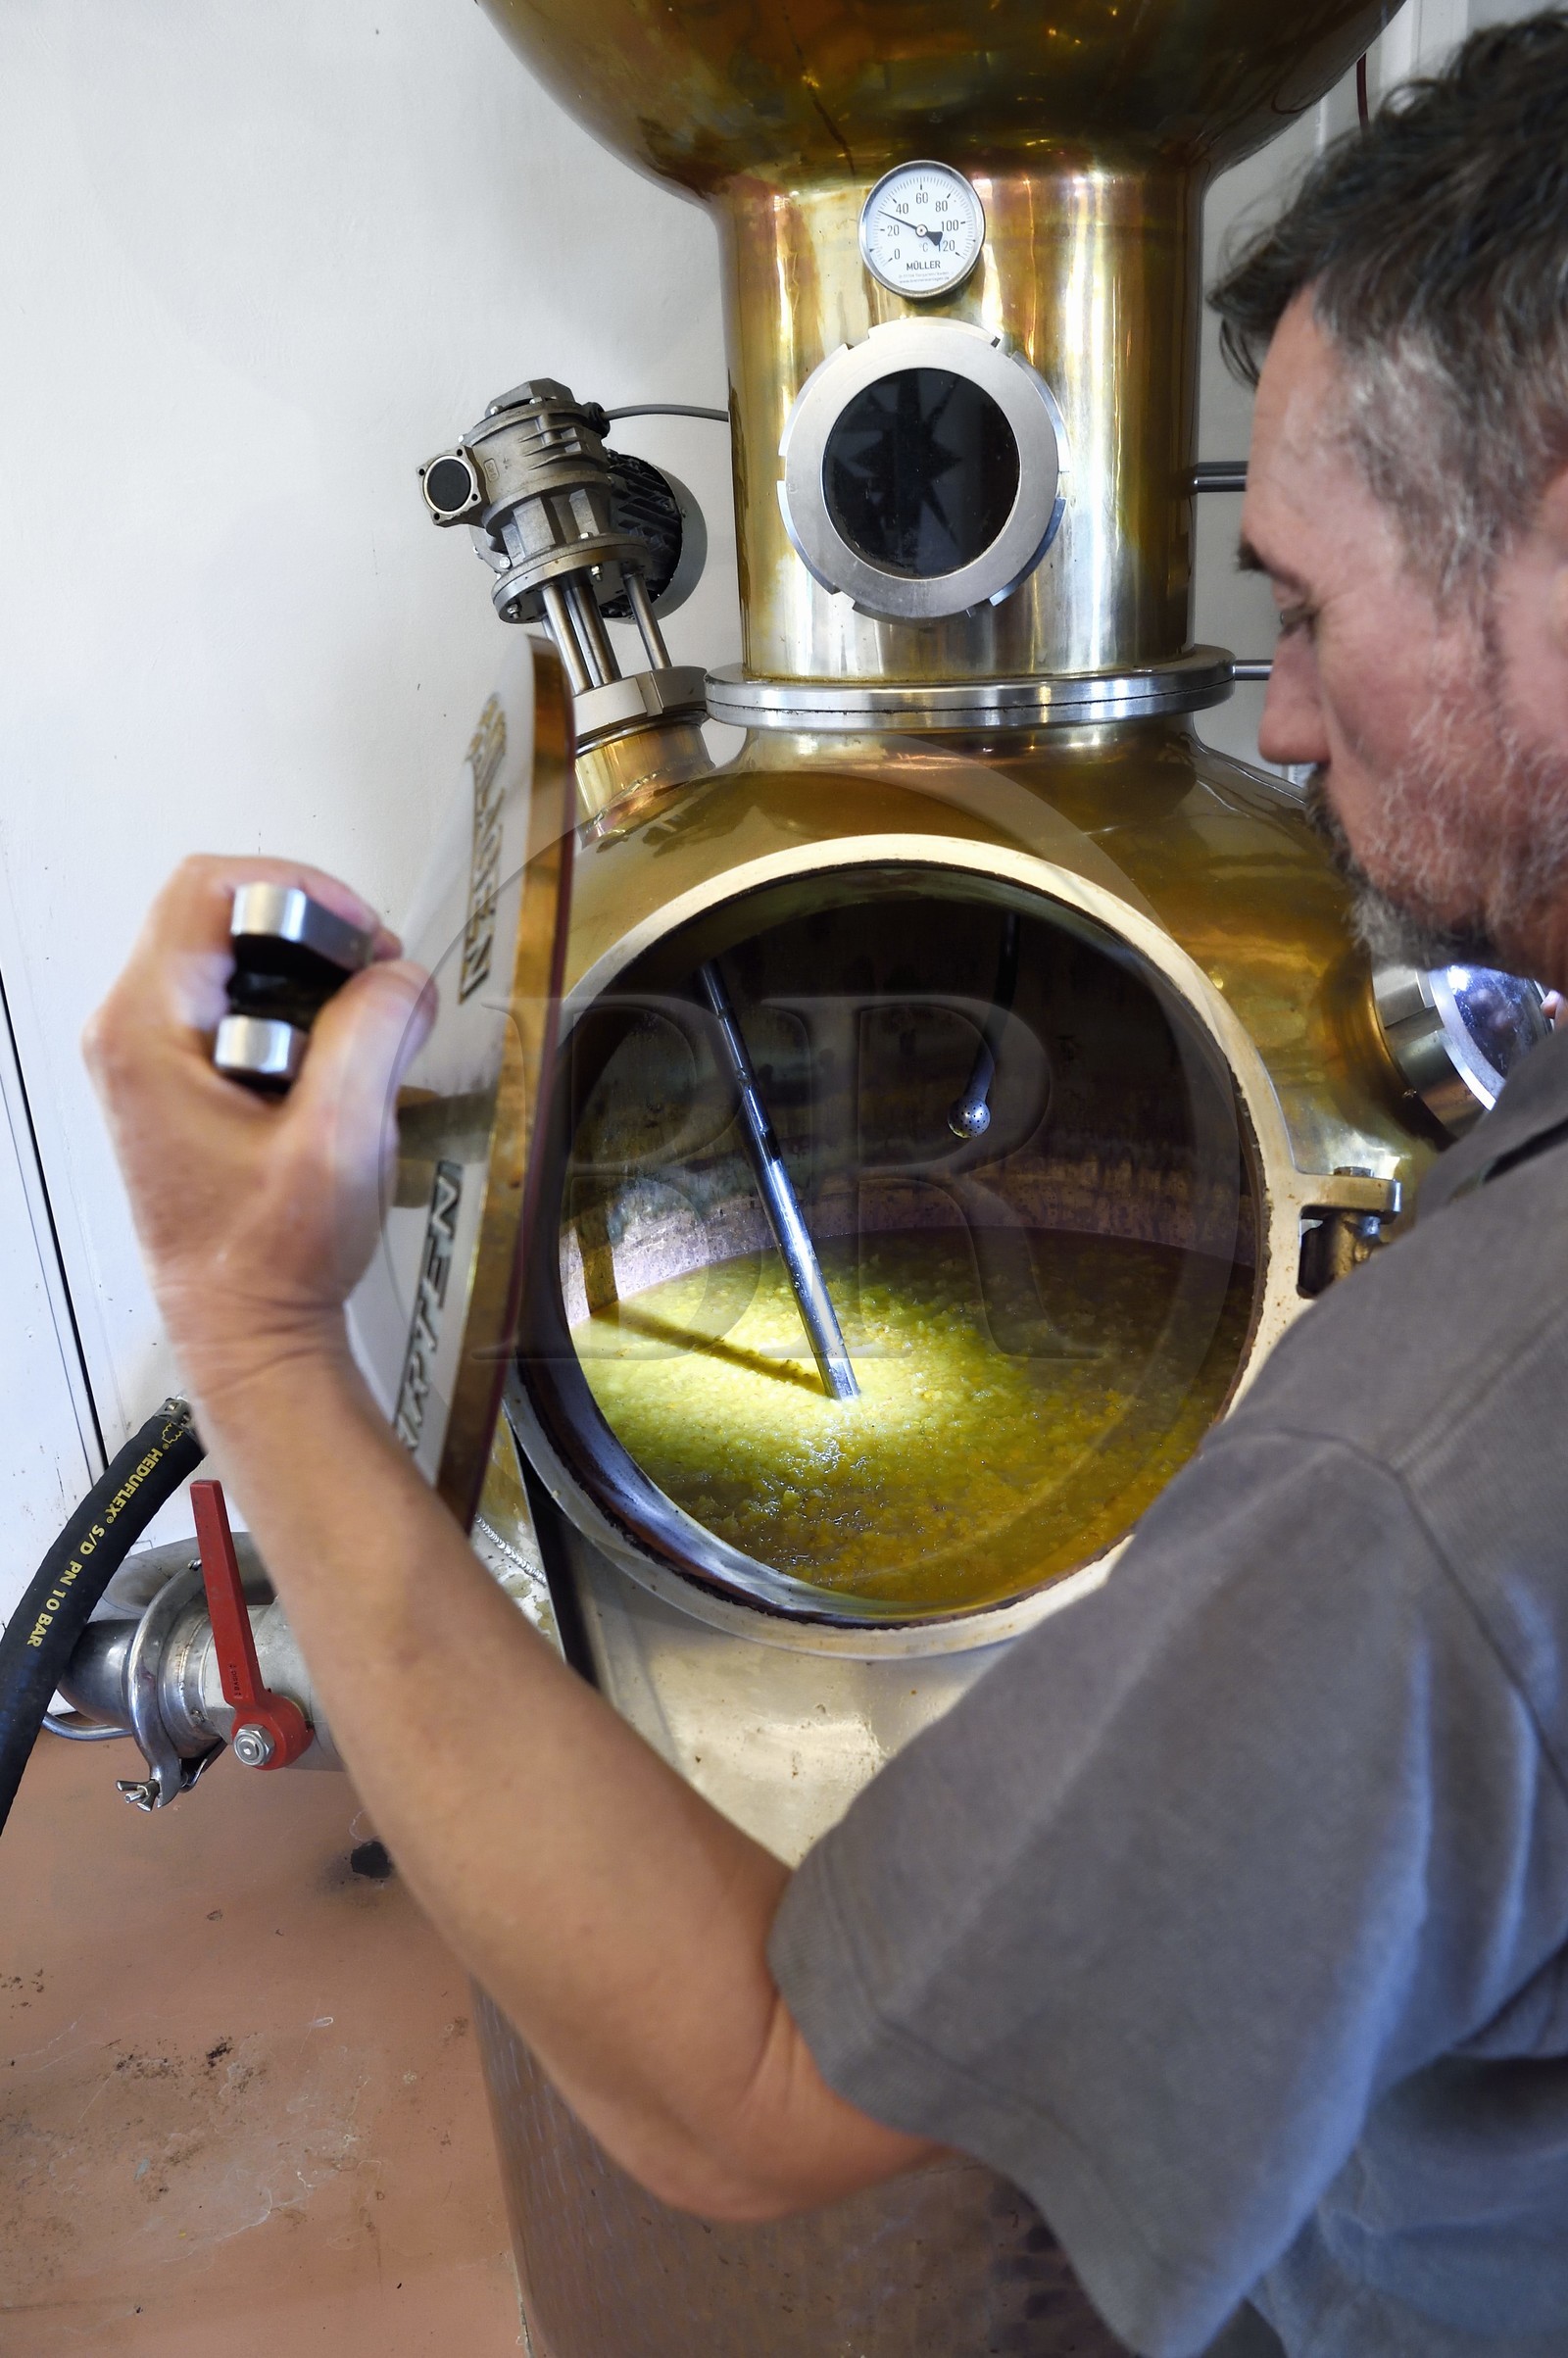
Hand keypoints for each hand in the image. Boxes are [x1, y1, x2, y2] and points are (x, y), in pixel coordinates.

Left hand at [84, 855, 431, 1414]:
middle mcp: (131, 1034)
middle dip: (316, 938)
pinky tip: (339, 1069)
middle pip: (221, 916)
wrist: (247, 1333)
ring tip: (368, 1033)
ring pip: (234, 960)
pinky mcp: (177, 1083)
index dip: (303, 891)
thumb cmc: (271, 1257)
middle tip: (379, 985)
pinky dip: (299, 1019)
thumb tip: (402, 977)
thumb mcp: (338, 1140)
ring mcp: (149, 1059)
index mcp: (146, 1032)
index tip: (366, 939)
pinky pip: (238, 1007)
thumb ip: (372, 1037)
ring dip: (313, 982)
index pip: (211, 890)